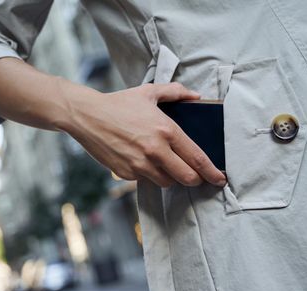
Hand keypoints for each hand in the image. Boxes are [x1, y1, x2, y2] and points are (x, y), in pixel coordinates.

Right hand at [63, 82, 226, 187]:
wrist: (87, 116)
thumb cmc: (119, 103)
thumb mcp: (149, 92)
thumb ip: (176, 92)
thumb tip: (195, 96)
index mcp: (166, 130)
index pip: (196, 158)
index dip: (212, 172)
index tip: (220, 179)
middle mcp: (155, 150)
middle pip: (187, 178)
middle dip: (195, 179)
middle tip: (194, 175)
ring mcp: (140, 165)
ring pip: (167, 182)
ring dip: (171, 177)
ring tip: (164, 163)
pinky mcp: (126, 173)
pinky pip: (146, 180)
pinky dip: (149, 174)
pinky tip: (141, 160)